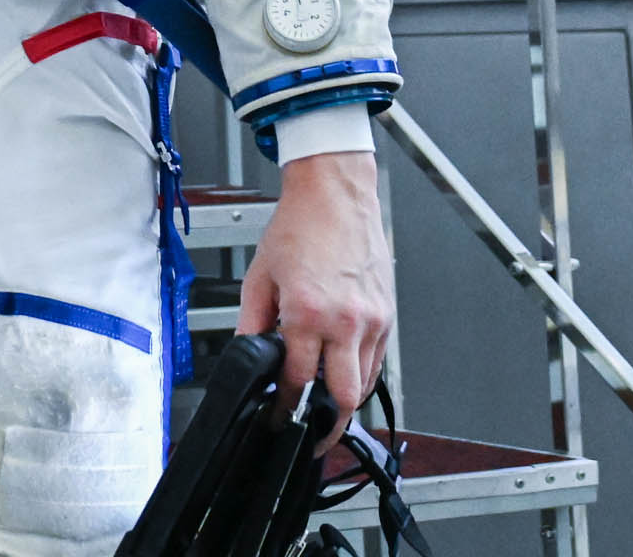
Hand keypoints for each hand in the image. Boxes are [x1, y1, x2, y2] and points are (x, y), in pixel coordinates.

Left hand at [237, 150, 393, 441]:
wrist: (335, 196)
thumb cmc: (299, 227)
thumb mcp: (260, 276)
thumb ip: (251, 321)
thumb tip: (246, 354)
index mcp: (309, 313)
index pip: (299, 381)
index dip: (286, 407)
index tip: (277, 417)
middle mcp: (346, 322)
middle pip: (345, 398)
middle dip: (327, 425)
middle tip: (309, 437)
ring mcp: (372, 321)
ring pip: (366, 384)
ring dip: (346, 401)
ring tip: (323, 410)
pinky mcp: (387, 315)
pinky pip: (376, 361)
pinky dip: (359, 374)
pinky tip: (342, 374)